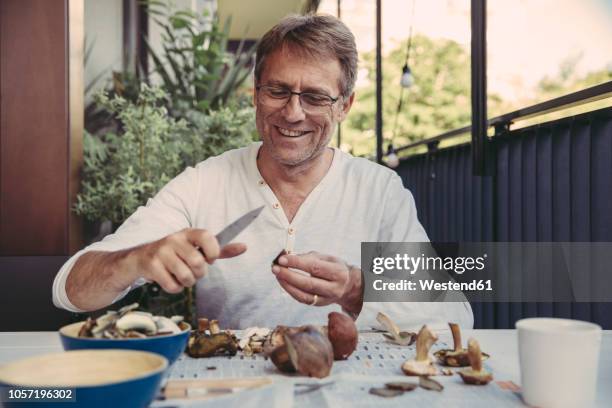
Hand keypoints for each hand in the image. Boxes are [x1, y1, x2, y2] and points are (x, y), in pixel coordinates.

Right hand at [128, 228, 245, 293]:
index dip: (214, 251)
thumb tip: (245, 247)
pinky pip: (172, 285)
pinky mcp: (151, 265)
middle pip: (198, 263)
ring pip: (186, 276)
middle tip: (193, 272)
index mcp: (188, 233)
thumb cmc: (175, 255)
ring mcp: (161, 251)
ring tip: (180, 276)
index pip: (207, 236)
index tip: (210, 259)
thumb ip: (220, 250)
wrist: (139, 259)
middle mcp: (174, 239)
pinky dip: (174, 288)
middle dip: (199, 274)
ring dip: (187, 283)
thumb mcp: (196, 249)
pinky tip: (168, 279)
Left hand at [272, 251, 362, 314]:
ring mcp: (327, 299)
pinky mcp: (319, 304)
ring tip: (277, 274)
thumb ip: (308, 257)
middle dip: (289, 275)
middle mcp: (334, 288)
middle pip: (309, 284)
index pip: (315, 268)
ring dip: (287, 285)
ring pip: (304, 295)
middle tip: (275, 268)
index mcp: (338, 272)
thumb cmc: (332, 267)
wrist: (347, 285)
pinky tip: (283, 282)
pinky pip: (302, 299)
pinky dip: (291, 291)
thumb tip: (287, 258)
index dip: (297, 263)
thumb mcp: (326, 258)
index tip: (282, 259)